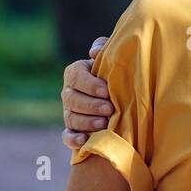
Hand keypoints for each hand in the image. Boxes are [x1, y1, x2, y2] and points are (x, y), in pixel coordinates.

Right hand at [62, 36, 111, 150]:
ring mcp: (69, 112)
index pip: (76, 77)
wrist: (122, 91)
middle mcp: (69, 92)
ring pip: (70, 118)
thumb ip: (104, 49)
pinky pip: (67, 136)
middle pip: (71, 99)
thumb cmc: (117, 70)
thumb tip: (94, 53)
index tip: (106, 90)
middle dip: (91, 105)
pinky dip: (73, 139)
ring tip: (104, 124)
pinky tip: (84, 141)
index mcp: (75, 73)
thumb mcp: (113, 56)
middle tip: (109, 108)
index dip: (89, 84)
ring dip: (86, 122)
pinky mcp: (73, 129)